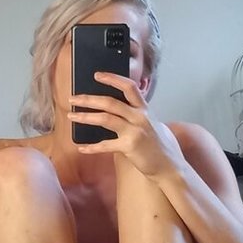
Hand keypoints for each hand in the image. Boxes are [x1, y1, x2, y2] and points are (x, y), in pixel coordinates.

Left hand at [68, 73, 184, 179]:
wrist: (170, 167)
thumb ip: (139, 116)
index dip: (113, 79)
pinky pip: (105, 145)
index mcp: (145, 110)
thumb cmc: (161, 147)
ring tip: (72, 116)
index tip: (97, 75)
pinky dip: (92, 147)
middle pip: (110, 102)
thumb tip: (121, 110)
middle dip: (89, 99)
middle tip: (73, 98)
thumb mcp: (154, 125)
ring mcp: (135, 131)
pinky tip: (82, 148)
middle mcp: (140, 117)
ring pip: (105, 118)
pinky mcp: (130, 147)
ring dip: (85, 116)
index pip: (129, 87)